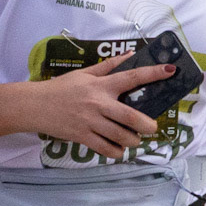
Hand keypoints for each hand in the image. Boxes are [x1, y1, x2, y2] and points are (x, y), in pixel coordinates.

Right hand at [26, 52, 176, 159]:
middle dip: (147, 126)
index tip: (170, 71)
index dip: (153, 74)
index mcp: (101, 85)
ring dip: (132, 141)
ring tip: (134, 140)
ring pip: (121, 136)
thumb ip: (109, 66)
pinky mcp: (82, 137)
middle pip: (131, 117)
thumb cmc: (61, 89)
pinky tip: (118, 149)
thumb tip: (131, 54)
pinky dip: (116, 151)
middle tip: (151, 128)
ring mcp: (90, 122)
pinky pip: (105, 149)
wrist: (35, 106)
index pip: (131, 77)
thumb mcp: (84, 73)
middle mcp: (98, 103)